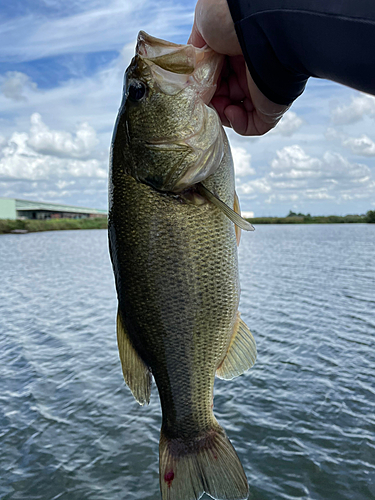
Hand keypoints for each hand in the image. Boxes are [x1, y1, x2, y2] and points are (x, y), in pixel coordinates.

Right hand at [188, 0, 289, 134]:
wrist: (259, 23)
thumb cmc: (232, 16)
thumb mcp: (203, 24)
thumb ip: (196, 50)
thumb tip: (189, 73)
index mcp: (237, 51)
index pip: (217, 76)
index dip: (203, 83)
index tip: (194, 85)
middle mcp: (251, 70)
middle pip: (225, 95)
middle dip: (210, 99)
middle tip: (202, 96)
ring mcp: (262, 90)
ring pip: (236, 113)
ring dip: (220, 113)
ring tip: (216, 104)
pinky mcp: (271, 107)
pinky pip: (252, 126)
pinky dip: (237, 124)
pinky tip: (230, 111)